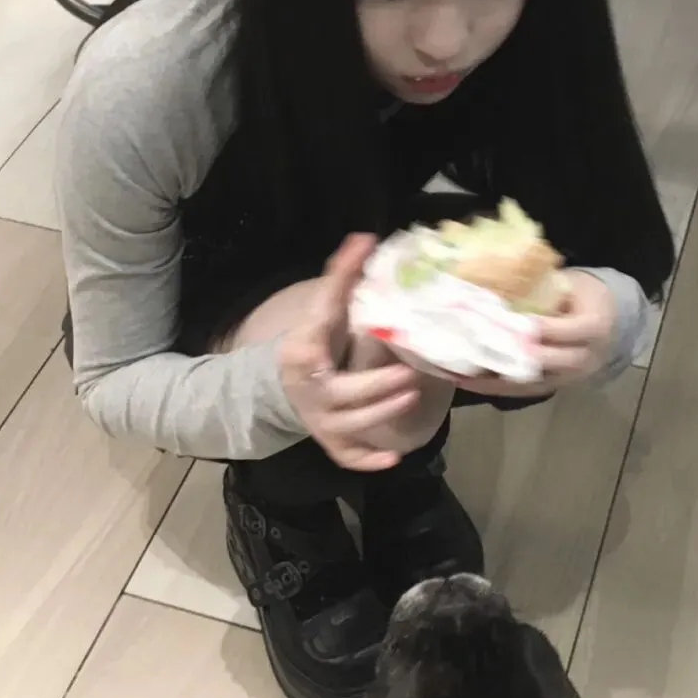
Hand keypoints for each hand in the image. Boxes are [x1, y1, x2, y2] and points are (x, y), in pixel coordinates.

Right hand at [277, 234, 421, 470]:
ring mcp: (318, 419)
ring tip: (410, 397)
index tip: (353, 307)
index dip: (335, 312)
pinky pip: (346, 456)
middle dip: (375, 387)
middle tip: (408, 375)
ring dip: (379, 414)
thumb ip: (343, 275)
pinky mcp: (329, 441)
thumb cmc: (316, 340)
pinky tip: (394, 458)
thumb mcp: (324, 309)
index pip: (318, 332)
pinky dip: (367, 460)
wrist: (287, 383)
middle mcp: (310, 389)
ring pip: (349, 426)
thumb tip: (367, 237)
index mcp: (304, 350)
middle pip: (341, 394)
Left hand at [453, 271, 616, 397]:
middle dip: (510, 356)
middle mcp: (584, 358)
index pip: (569, 330)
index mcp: (595, 327)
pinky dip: (494, 385)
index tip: (512, 322)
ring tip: (459, 371)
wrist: (607, 322)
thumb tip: (499, 276)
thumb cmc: (582, 296)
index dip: (542, 328)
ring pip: (530, 383)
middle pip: (546, 362)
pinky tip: (466, 380)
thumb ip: (544, 286)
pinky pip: (522, 391)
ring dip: (493, 378)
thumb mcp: (571, 284)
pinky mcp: (552, 387)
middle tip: (475, 346)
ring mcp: (568, 377)